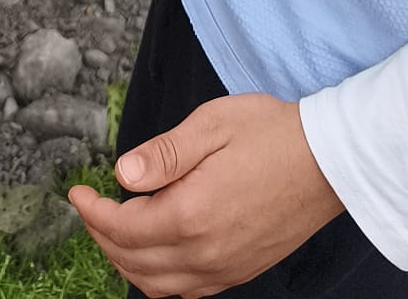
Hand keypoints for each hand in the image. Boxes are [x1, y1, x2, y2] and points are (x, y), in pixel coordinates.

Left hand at [70, 94, 341, 297]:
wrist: (330, 162)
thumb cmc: (272, 134)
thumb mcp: (213, 124)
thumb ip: (164, 152)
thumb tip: (122, 174)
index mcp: (192, 213)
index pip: (123, 227)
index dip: (92, 212)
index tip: (76, 193)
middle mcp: (206, 252)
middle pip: (133, 262)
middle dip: (102, 237)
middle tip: (91, 209)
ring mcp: (225, 268)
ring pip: (157, 285)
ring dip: (126, 262)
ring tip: (115, 230)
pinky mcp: (240, 271)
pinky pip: (186, 290)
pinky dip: (158, 278)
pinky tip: (155, 251)